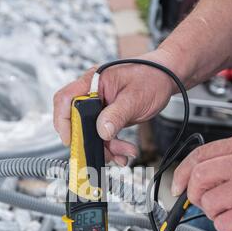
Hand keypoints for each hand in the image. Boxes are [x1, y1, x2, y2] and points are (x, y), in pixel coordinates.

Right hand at [53, 49, 176, 165]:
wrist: (168, 77)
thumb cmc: (152, 77)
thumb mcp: (134, 98)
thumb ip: (116, 115)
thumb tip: (102, 132)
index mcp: (93, 82)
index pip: (65, 99)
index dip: (62, 121)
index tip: (70, 139)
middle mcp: (93, 93)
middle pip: (77, 121)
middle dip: (88, 141)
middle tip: (101, 153)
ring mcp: (100, 106)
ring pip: (92, 133)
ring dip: (106, 148)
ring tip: (123, 154)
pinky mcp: (109, 116)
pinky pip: (104, 135)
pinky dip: (113, 147)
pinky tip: (124, 153)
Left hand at [172, 134, 231, 230]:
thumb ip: (230, 160)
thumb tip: (198, 178)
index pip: (200, 155)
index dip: (181, 173)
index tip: (177, 186)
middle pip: (198, 177)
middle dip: (195, 194)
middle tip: (208, 202)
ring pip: (208, 202)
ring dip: (214, 212)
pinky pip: (222, 224)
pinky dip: (226, 226)